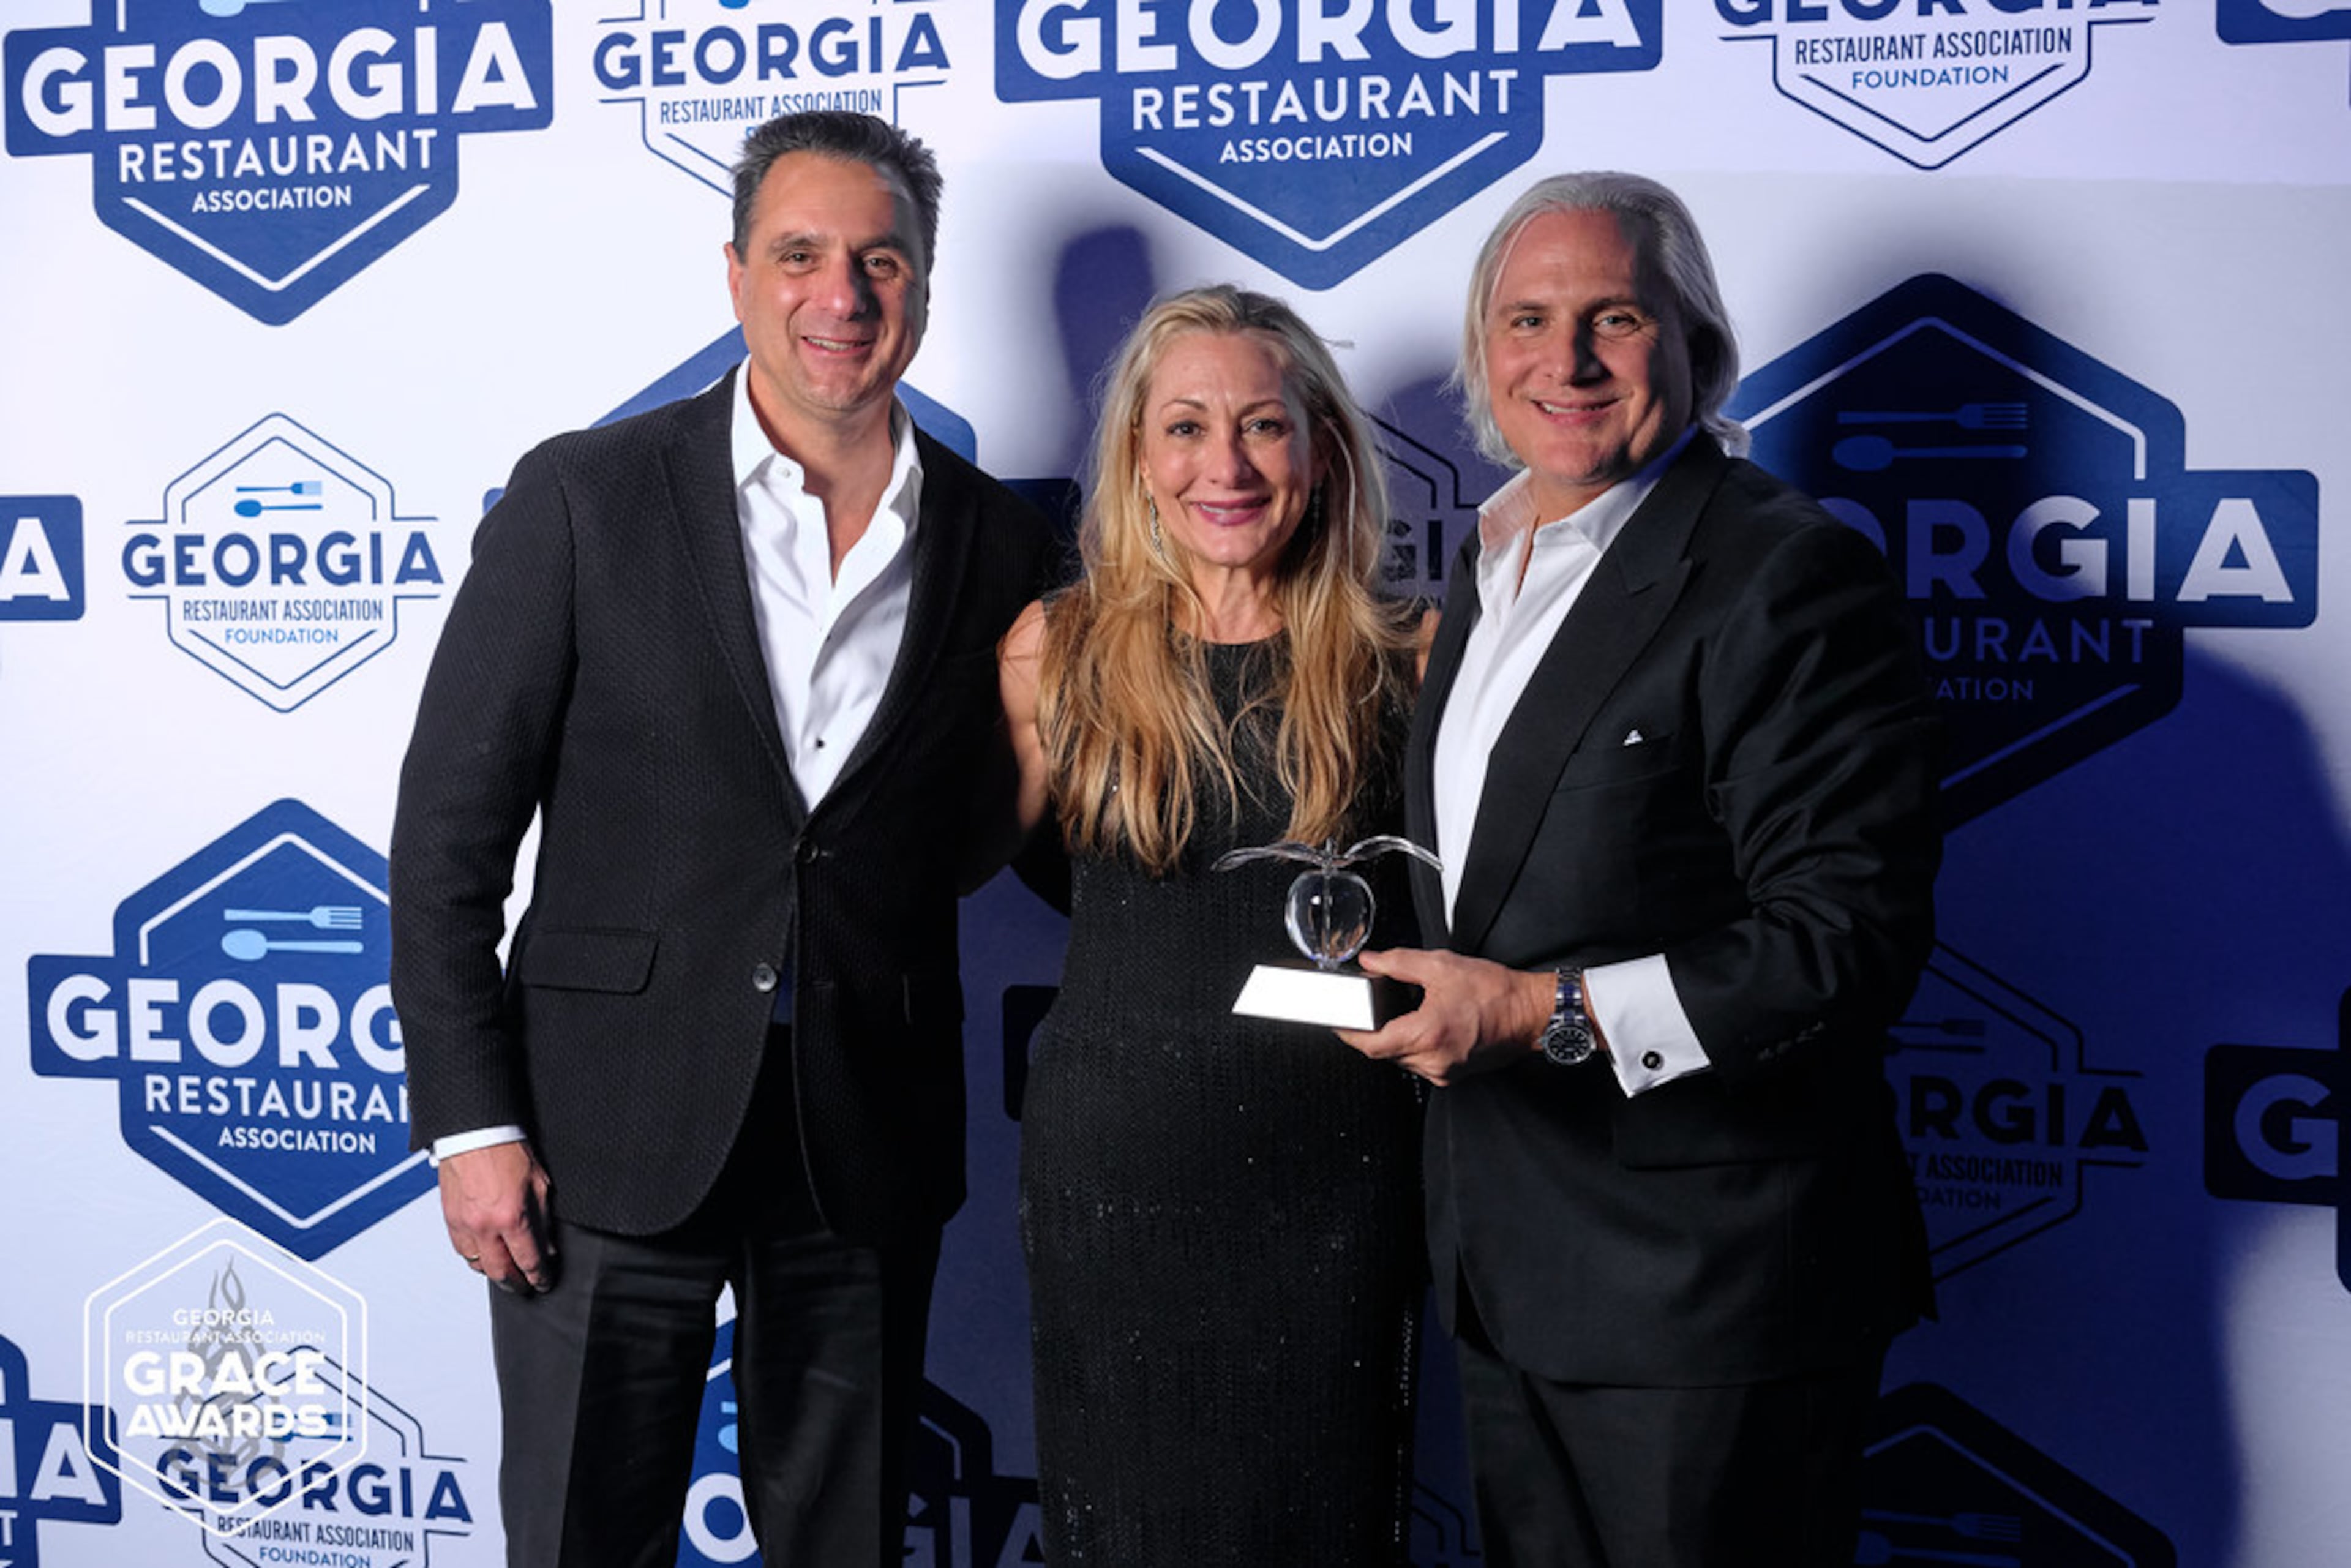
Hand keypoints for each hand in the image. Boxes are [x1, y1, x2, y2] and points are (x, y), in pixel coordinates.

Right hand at [439, 1141, 556, 1294]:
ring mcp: (464, 1224)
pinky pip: (461, 1249)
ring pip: (477, 1265)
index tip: (543, 1282)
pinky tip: (483, 1255)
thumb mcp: (539, 1183)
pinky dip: (474, 1257)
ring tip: (505, 1273)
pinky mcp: (450, 1218)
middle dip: (515, 1284)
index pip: (528, 1261)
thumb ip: (542, 1220)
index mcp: (511, 1217)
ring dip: (493, 1272)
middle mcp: (485, 1226)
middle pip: (500, 1272)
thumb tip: (547, 1245)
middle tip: (525, 1287)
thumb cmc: (506, 1149)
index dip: (539, 1277)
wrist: (474, 1133)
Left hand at [1336, 948, 1557, 1086]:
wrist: (1531, 1013)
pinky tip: (1426, 1025)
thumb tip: (1371, 962)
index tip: (1338, 1022)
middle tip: (1373, 1008)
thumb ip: (1398, 962)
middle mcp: (1433, 1060)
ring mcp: (1444, 1071)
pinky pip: (1421, 1063)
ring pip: (1402, 1058)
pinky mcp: (1454, 1074)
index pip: (1370, 1045)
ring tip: (1405, 1013)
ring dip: (1395, 1038)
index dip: (1349, 1033)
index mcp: (1426, 1034)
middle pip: (1384, 1051)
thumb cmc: (1497, 993)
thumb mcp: (1441, 966)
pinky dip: (1415, 1045)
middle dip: (1374, 1030)